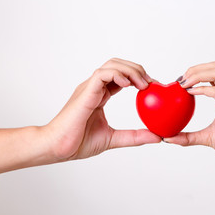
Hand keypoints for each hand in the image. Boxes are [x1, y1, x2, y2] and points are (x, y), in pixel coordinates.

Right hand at [45, 58, 160, 160]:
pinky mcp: (85, 92)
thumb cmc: (78, 143)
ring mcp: (89, 88)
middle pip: (118, 65)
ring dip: (131, 70)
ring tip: (143, 84)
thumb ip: (134, 136)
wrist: (57, 148)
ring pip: (111, 65)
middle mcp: (94, 88)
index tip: (152, 87)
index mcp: (99, 95)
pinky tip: (128, 84)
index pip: (121, 77)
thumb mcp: (114, 138)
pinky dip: (117, 74)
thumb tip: (157, 137)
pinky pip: (102, 74)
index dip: (138, 78)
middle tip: (151, 83)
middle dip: (137, 70)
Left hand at [164, 61, 214, 162]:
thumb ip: (189, 136)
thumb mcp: (207, 137)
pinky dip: (202, 89)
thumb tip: (169, 138)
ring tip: (183, 84)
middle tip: (180, 80)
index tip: (181, 81)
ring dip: (197, 75)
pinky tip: (190, 93)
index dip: (196, 72)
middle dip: (195, 69)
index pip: (214, 72)